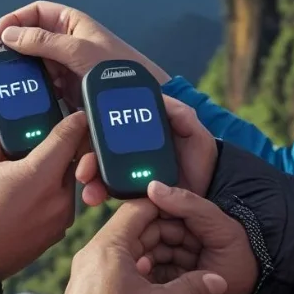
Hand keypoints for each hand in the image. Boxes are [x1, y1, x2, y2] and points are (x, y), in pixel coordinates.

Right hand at [0, 1, 168, 110]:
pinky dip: (30, 88)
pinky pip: (41, 83)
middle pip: (29, 38)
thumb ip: (42, 41)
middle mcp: (64, 40)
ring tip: (5, 83)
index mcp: (70, 22)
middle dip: (12, 49)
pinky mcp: (64, 88)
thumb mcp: (78, 51)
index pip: (34, 12)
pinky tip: (21, 97)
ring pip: (32, 63)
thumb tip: (6, 35)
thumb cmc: (113, 68)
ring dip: (20, 71)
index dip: (14, 20)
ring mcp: (63, 65)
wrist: (138, 102)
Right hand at [0, 112, 86, 277]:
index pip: (69, 137)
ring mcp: (59, 221)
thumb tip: (13, 139)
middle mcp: (58, 198)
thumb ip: (0, 144)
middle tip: (42, 144)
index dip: (75, 122)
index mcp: (40, 174)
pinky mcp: (54, 236)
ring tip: (26, 175)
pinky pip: (58, 206)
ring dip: (54, 175)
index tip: (78, 114)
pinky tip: (25, 198)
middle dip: (62, 151)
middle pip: (72, 163)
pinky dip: (49, 196)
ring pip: (66, 185)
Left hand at [62, 199, 227, 293]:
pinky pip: (120, 267)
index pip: (136, 210)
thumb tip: (219, 280)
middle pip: (134, 229)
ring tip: (185, 263)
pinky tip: (164, 281)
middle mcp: (94, 254)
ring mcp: (91, 272)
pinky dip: (143, 269)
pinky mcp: (93, 289)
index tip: (188, 212)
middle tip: (194, 241)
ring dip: (157, 254)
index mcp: (107, 248)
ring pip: (129, 250)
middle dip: (166, 235)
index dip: (164, 207)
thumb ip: (194, 288)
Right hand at [76, 96, 218, 205]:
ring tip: (88, 184)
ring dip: (89, 175)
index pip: (113, 125)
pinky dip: (97, 191)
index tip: (89, 130)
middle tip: (84, 168)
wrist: (208, 196)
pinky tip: (94, 196)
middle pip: (100, 148)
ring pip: (99, 169)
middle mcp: (131, 150)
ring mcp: (128, 171)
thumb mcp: (195, 132)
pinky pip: (109, 190)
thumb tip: (157, 97)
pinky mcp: (130, 193)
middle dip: (87, 156)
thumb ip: (180, 113)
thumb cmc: (202, 161)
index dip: (97, 126)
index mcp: (143, 132)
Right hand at [141, 182, 257, 293]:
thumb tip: (153, 186)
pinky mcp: (169, 277)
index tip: (130, 224)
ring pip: (146, 253)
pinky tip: (143, 279)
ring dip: (141, 260)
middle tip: (134, 255)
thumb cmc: (240, 260)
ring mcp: (173, 257)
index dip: (143, 214)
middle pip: (149, 233)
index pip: (158, 209)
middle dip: (140, 242)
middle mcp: (178, 234)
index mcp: (189, 217)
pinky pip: (150, 272)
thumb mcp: (220, 228)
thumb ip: (190, 205)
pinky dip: (146, 275)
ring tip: (139, 270)